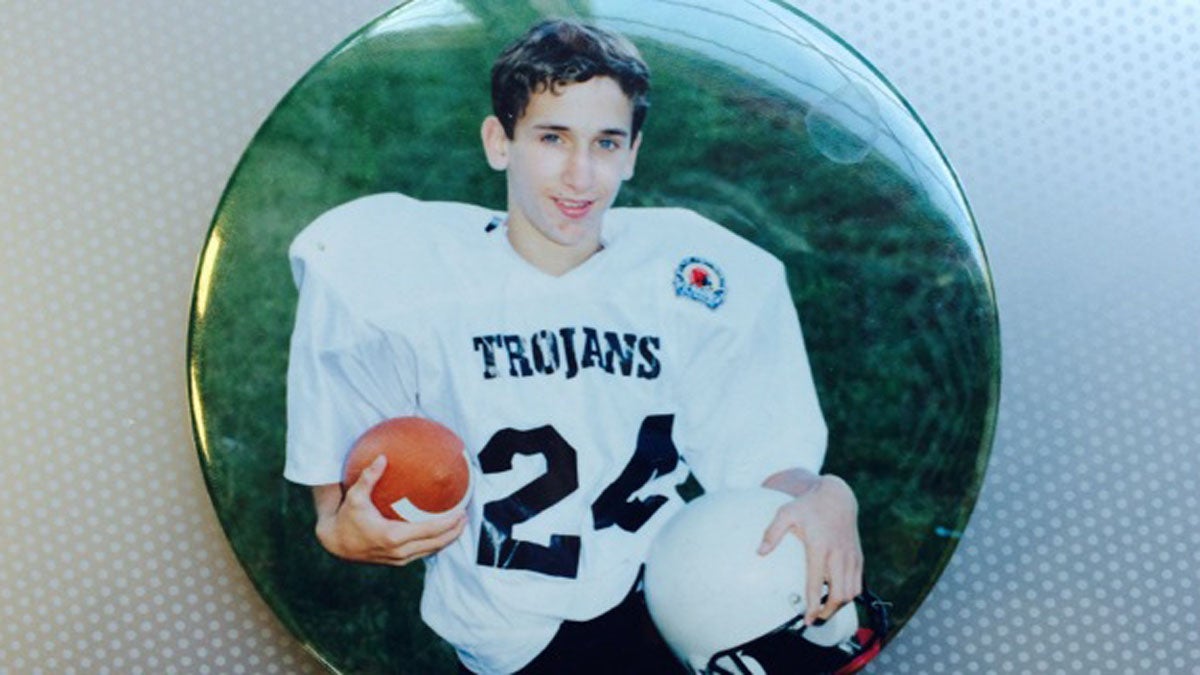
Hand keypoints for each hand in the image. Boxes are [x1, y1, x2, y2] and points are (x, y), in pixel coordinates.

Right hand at [312, 455, 466, 565]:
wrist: (336, 543)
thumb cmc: (346, 517)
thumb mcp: (355, 496)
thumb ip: (368, 477)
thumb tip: (382, 457)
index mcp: (393, 536)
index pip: (430, 530)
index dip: (449, 523)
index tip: (462, 512)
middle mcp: (399, 551)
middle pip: (436, 543)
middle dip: (455, 531)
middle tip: (467, 516)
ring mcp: (399, 559)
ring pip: (431, 550)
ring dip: (448, 539)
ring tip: (460, 524)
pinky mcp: (398, 561)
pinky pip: (423, 552)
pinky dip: (436, 543)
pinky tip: (443, 531)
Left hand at [758, 472, 862, 624]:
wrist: (837, 497)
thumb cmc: (809, 506)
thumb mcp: (786, 513)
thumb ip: (772, 533)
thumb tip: (759, 552)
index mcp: (820, 547)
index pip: (818, 584)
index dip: (814, 606)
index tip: (808, 619)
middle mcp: (839, 555)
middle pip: (840, 595)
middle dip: (829, 611)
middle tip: (816, 618)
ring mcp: (851, 557)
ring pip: (851, 592)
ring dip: (839, 605)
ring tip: (824, 609)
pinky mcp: (858, 557)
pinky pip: (858, 584)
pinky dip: (848, 594)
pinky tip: (835, 594)